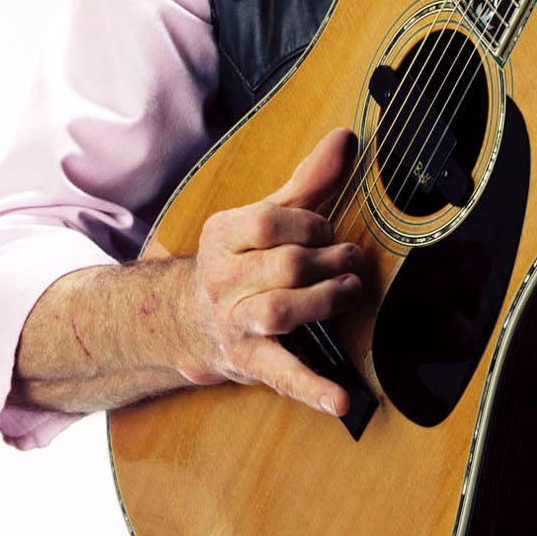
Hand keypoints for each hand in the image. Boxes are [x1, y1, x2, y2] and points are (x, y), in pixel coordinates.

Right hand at [177, 126, 361, 415]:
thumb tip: (347, 137)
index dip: (307, 223)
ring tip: (350, 291)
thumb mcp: (264, 216)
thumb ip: (308, 180)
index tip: (326, 229)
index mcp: (223, 235)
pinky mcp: (247, 361)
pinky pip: (281, 374)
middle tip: (352, 259)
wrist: (184, 320)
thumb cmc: (240, 260)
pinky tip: (341, 399)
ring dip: (325, 301)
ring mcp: (232, 323)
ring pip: (280, 311)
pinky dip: (313, 388)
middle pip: (283, 267)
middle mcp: (222, 280)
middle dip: (325, 261)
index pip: (268, 222)